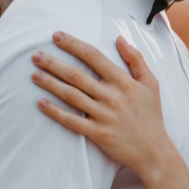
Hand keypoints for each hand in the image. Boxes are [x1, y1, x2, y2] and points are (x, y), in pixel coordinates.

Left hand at [33, 33, 175, 180]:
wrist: (154, 151)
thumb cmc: (151, 116)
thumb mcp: (151, 84)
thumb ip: (136, 59)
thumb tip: (120, 39)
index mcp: (123, 82)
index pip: (94, 56)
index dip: (73, 45)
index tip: (56, 37)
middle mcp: (111, 96)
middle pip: (76, 75)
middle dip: (53, 63)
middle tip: (35, 55)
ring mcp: (103, 116)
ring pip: (71, 96)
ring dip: (50, 84)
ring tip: (34, 74)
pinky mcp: (97, 134)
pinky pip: (72, 121)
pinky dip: (55, 112)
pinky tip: (40, 103)